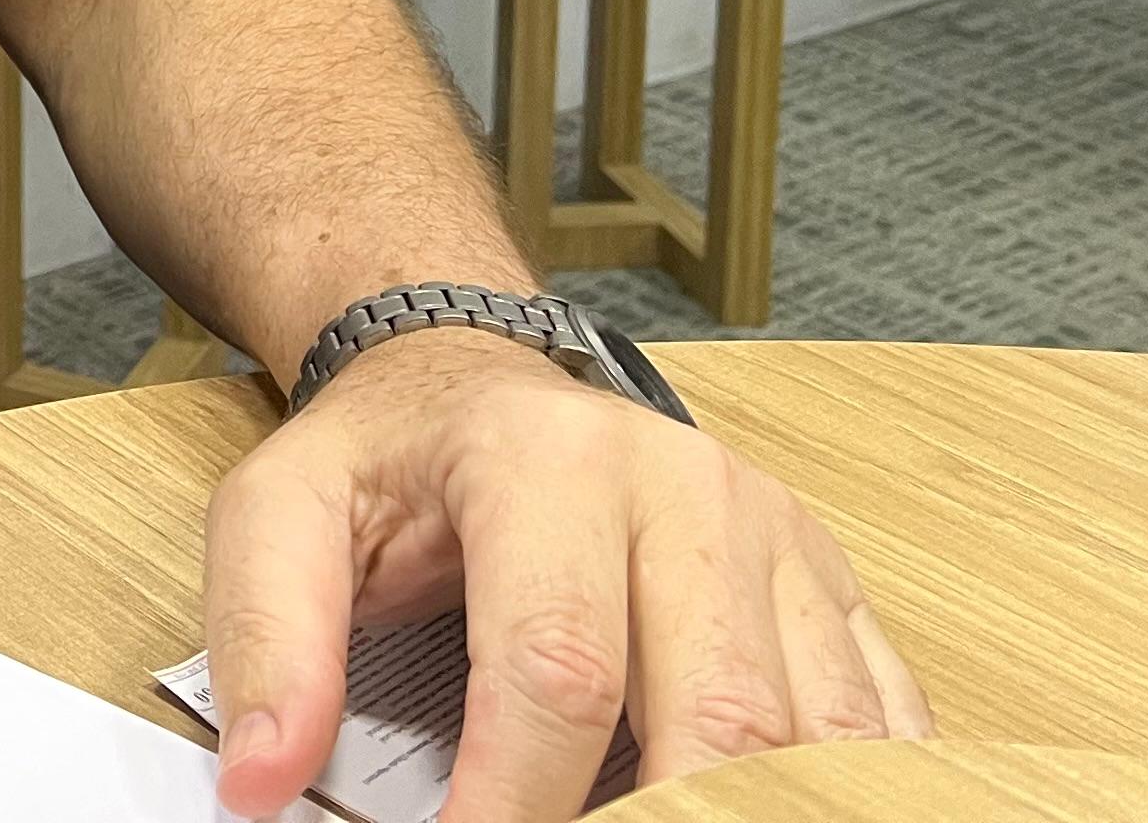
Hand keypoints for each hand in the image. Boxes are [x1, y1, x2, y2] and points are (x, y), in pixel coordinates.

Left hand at [198, 328, 931, 822]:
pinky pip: (883, 723)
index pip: (559, 668)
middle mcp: (687, 486)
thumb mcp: (279, 508)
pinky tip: (765, 813)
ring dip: (758, 813)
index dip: (518, 806)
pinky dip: (840, 795)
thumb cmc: (391, 459)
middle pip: (722, 715)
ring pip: (822, 732)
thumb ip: (267, 638)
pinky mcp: (831, 587)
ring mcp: (776, 537)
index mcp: (549, 459)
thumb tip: (265, 783)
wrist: (472, 370)